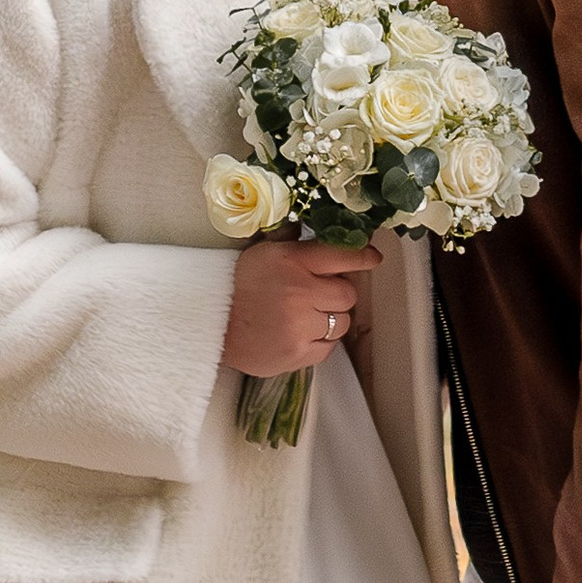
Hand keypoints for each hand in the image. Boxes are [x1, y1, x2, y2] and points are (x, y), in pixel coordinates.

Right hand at [221, 239, 379, 379]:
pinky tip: (300, 333)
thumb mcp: (264, 252)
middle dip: (337, 293)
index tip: (372, 257)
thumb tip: (327, 228)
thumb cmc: (237, 284)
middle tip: (316, 293)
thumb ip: (296, 242)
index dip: (362, 256)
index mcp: (293, 262)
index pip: (343, 255)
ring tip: (305, 315)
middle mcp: (300, 293)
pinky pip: (329, 348)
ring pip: (341, 323)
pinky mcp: (297, 354)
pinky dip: (320, 341)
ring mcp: (300, 326)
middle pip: (347, 294)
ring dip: (330, 318)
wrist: (209, 322)